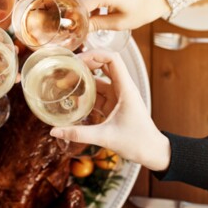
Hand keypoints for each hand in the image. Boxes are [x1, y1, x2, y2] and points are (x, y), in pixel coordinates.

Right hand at [50, 49, 170, 171]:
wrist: (152, 153)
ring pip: (98, 81)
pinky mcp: (114, 106)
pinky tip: (73, 99)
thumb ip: (79, 134)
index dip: (94, 54)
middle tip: (66, 71)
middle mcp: (122, 88)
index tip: (76, 61)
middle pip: (103, 65)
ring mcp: (118, 96)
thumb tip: (54, 131)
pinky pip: (98, 94)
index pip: (112, 59)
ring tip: (64, 84)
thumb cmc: (137, 142)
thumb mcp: (106, 137)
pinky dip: (85, 95)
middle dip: (84, 65)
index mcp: (125, 89)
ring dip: (83, 81)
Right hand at [79, 0, 170, 30]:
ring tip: (89, 25)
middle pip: (80, 0)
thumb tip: (80, 30)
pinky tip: (95, 16)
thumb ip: (96, 25)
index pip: (80, 5)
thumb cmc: (142, 10)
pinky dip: (90, 5)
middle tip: (78, 31)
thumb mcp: (119, 23)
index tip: (72, 30)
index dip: (74, 18)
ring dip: (84, 10)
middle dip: (78, 15)